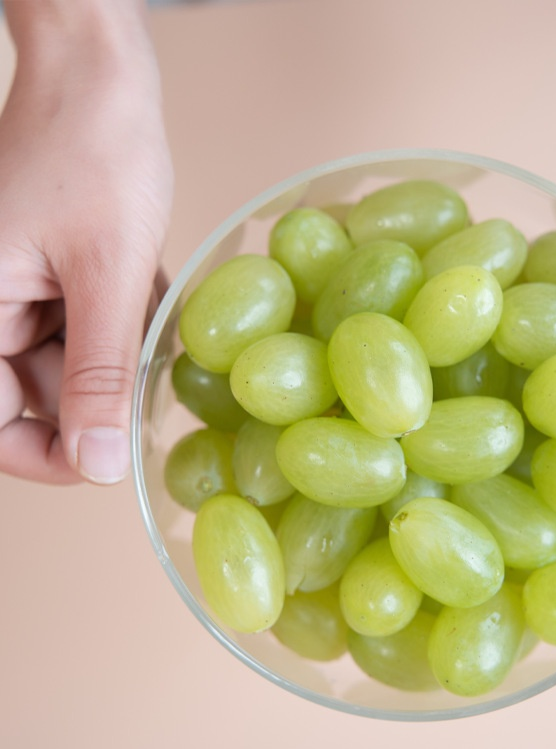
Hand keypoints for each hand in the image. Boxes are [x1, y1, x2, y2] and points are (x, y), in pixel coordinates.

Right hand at [0, 1, 172, 484]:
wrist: (102, 80)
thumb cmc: (96, 156)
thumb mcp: (107, 275)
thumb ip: (98, 374)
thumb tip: (97, 463)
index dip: (48, 451)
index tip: (109, 457)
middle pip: (38, 391)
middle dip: (102, 378)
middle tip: (142, 344)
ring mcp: (15, 290)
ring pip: (73, 360)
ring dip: (120, 341)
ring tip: (141, 291)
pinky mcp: (49, 276)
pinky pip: (88, 325)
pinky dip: (122, 315)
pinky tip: (139, 278)